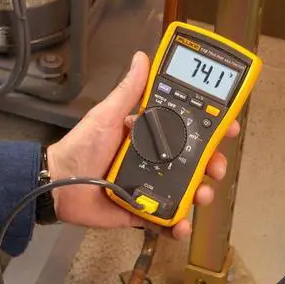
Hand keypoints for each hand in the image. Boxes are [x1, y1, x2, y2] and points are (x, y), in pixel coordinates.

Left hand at [47, 51, 238, 240]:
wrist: (57, 185)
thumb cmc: (81, 147)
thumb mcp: (107, 115)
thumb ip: (127, 90)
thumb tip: (142, 58)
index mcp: (147, 135)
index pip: (186, 130)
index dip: (210, 130)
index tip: (228, 128)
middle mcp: (152, 160)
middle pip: (193, 162)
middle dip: (211, 165)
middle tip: (216, 167)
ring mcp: (149, 186)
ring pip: (185, 190)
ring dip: (200, 194)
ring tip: (200, 195)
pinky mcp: (141, 211)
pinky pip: (165, 218)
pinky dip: (177, 225)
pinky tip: (180, 225)